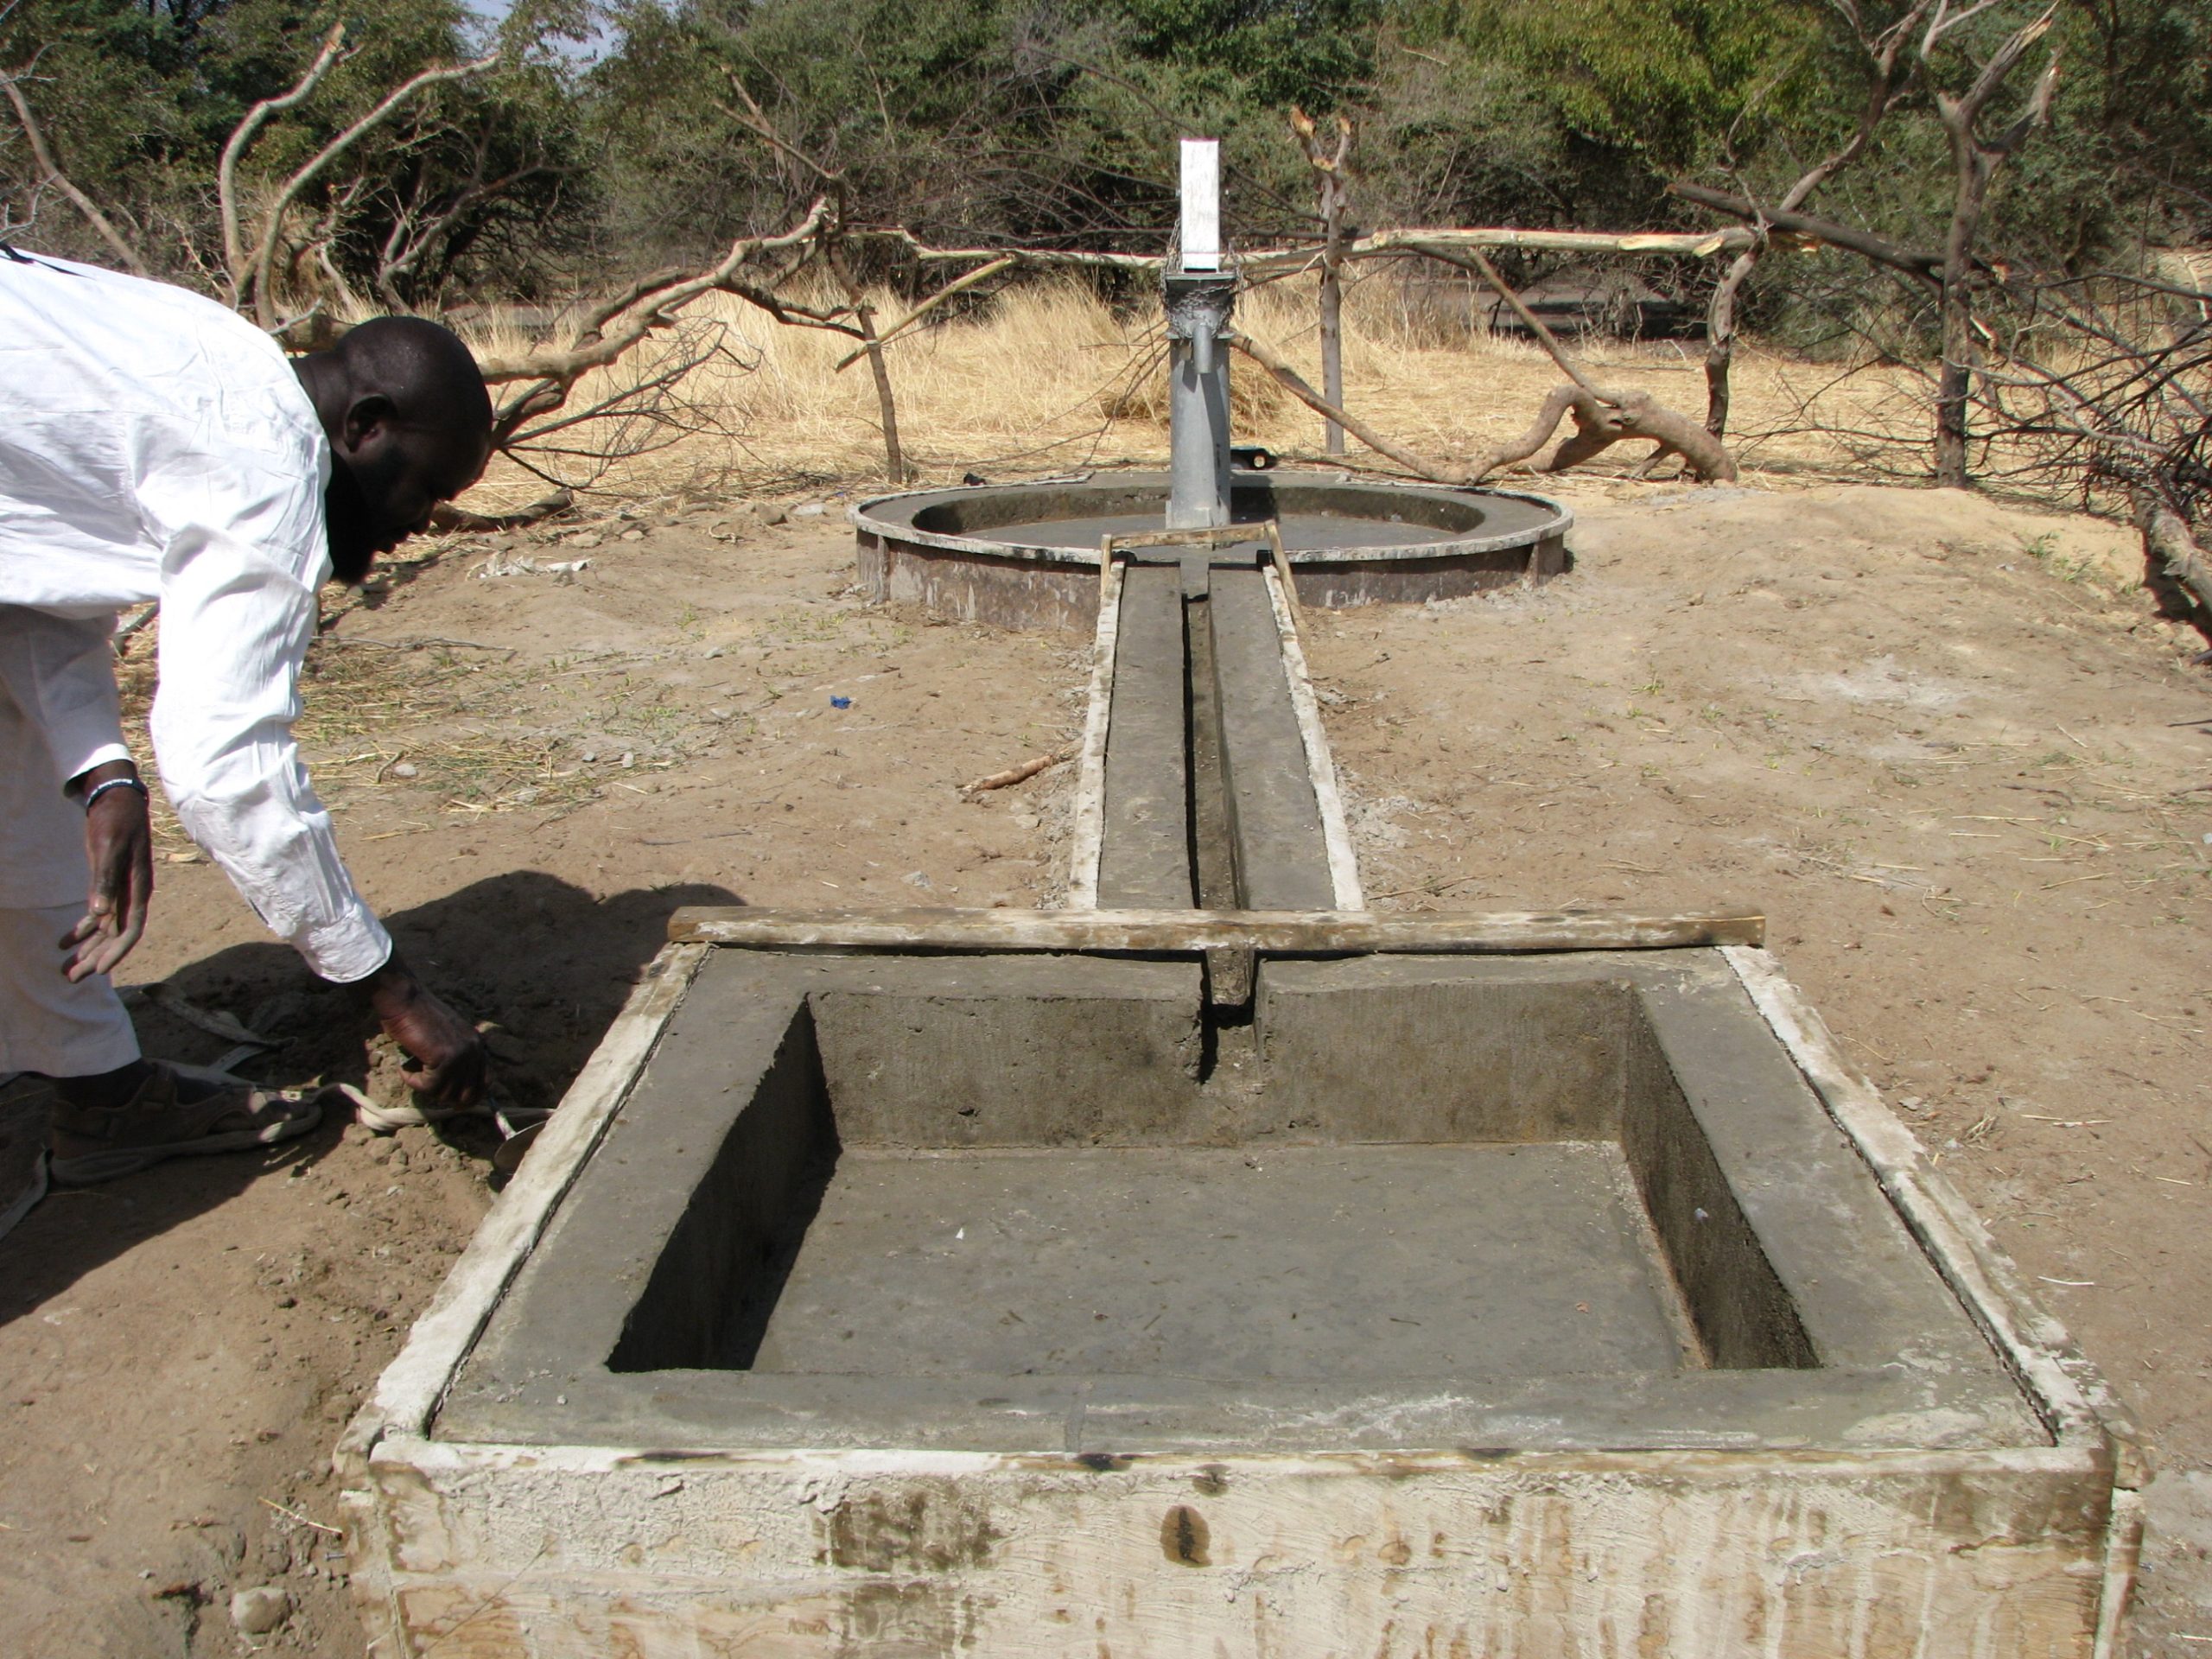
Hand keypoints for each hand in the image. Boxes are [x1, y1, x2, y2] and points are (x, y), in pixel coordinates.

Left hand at [61, 762, 153, 980]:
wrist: (116, 799)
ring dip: (86, 950)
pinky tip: (65, 942)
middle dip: (95, 958)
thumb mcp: (108, 847)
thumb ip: (104, 880)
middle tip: (71, 978)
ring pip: (105, 929)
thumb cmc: (114, 821)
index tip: (100, 971)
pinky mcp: (107, 885)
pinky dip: (82, 930)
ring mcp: (120, 892)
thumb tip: (100, 914)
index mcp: (136, 888)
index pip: (130, 928)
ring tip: (65, 968)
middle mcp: (131, 895)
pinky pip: (97, 915)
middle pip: (115, 936)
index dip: (116, 952)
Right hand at [353, 952, 488, 1108]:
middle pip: (468, 1094)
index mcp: (477, 1044)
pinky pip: (428, 1086)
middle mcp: (474, 1049)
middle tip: (424, 1084)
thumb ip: (455, 1057)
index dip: (470, 1096)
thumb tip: (455, 1092)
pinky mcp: (444, 1058)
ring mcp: (461, 1054)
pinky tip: (404, 1066)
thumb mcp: (445, 1037)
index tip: (452, 1101)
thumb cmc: (417, 1017)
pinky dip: (412, 1081)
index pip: (486, 1082)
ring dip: (423, 1086)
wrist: (404, 999)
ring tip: (411, 1069)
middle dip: (444, 1095)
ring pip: (445, 1093)